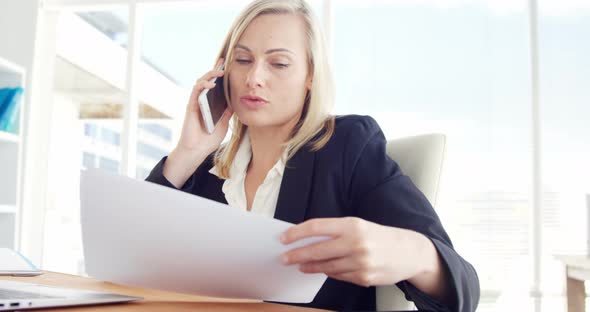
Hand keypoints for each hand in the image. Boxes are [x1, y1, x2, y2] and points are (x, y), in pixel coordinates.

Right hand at [177, 58, 231, 156]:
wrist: (197, 150)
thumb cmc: (208, 140)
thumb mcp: (223, 125)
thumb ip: (226, 114)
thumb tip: (234, 103)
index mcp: (210, 105)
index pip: (215, 87)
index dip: (219, 76)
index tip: (228, 66)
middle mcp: (202, 102)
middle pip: (207, 81)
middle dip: (215, 70)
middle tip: (224, 62)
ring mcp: (196, 103)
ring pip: (200, 83)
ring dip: (209, 75)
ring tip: (220, 71)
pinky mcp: (191, 106)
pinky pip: (196, 91)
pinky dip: (203, 86)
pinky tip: (211, 84)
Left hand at [280, 217, 432, 287]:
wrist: (409, 252)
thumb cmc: (379, 236)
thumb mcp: (358, 226)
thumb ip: (335, 232)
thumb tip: (307, 239)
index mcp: (352, 225)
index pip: (316, 227)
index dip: (296, 233)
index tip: (283, 238)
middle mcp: (355, 243)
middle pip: (316, 250)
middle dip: (296, 255)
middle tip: (284, 258)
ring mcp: (360, 263)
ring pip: (325, 267)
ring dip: (309, 267)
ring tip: (300, 265)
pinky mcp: (364, 278)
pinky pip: (339, 276)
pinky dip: (329, 273)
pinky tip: (323, 270)